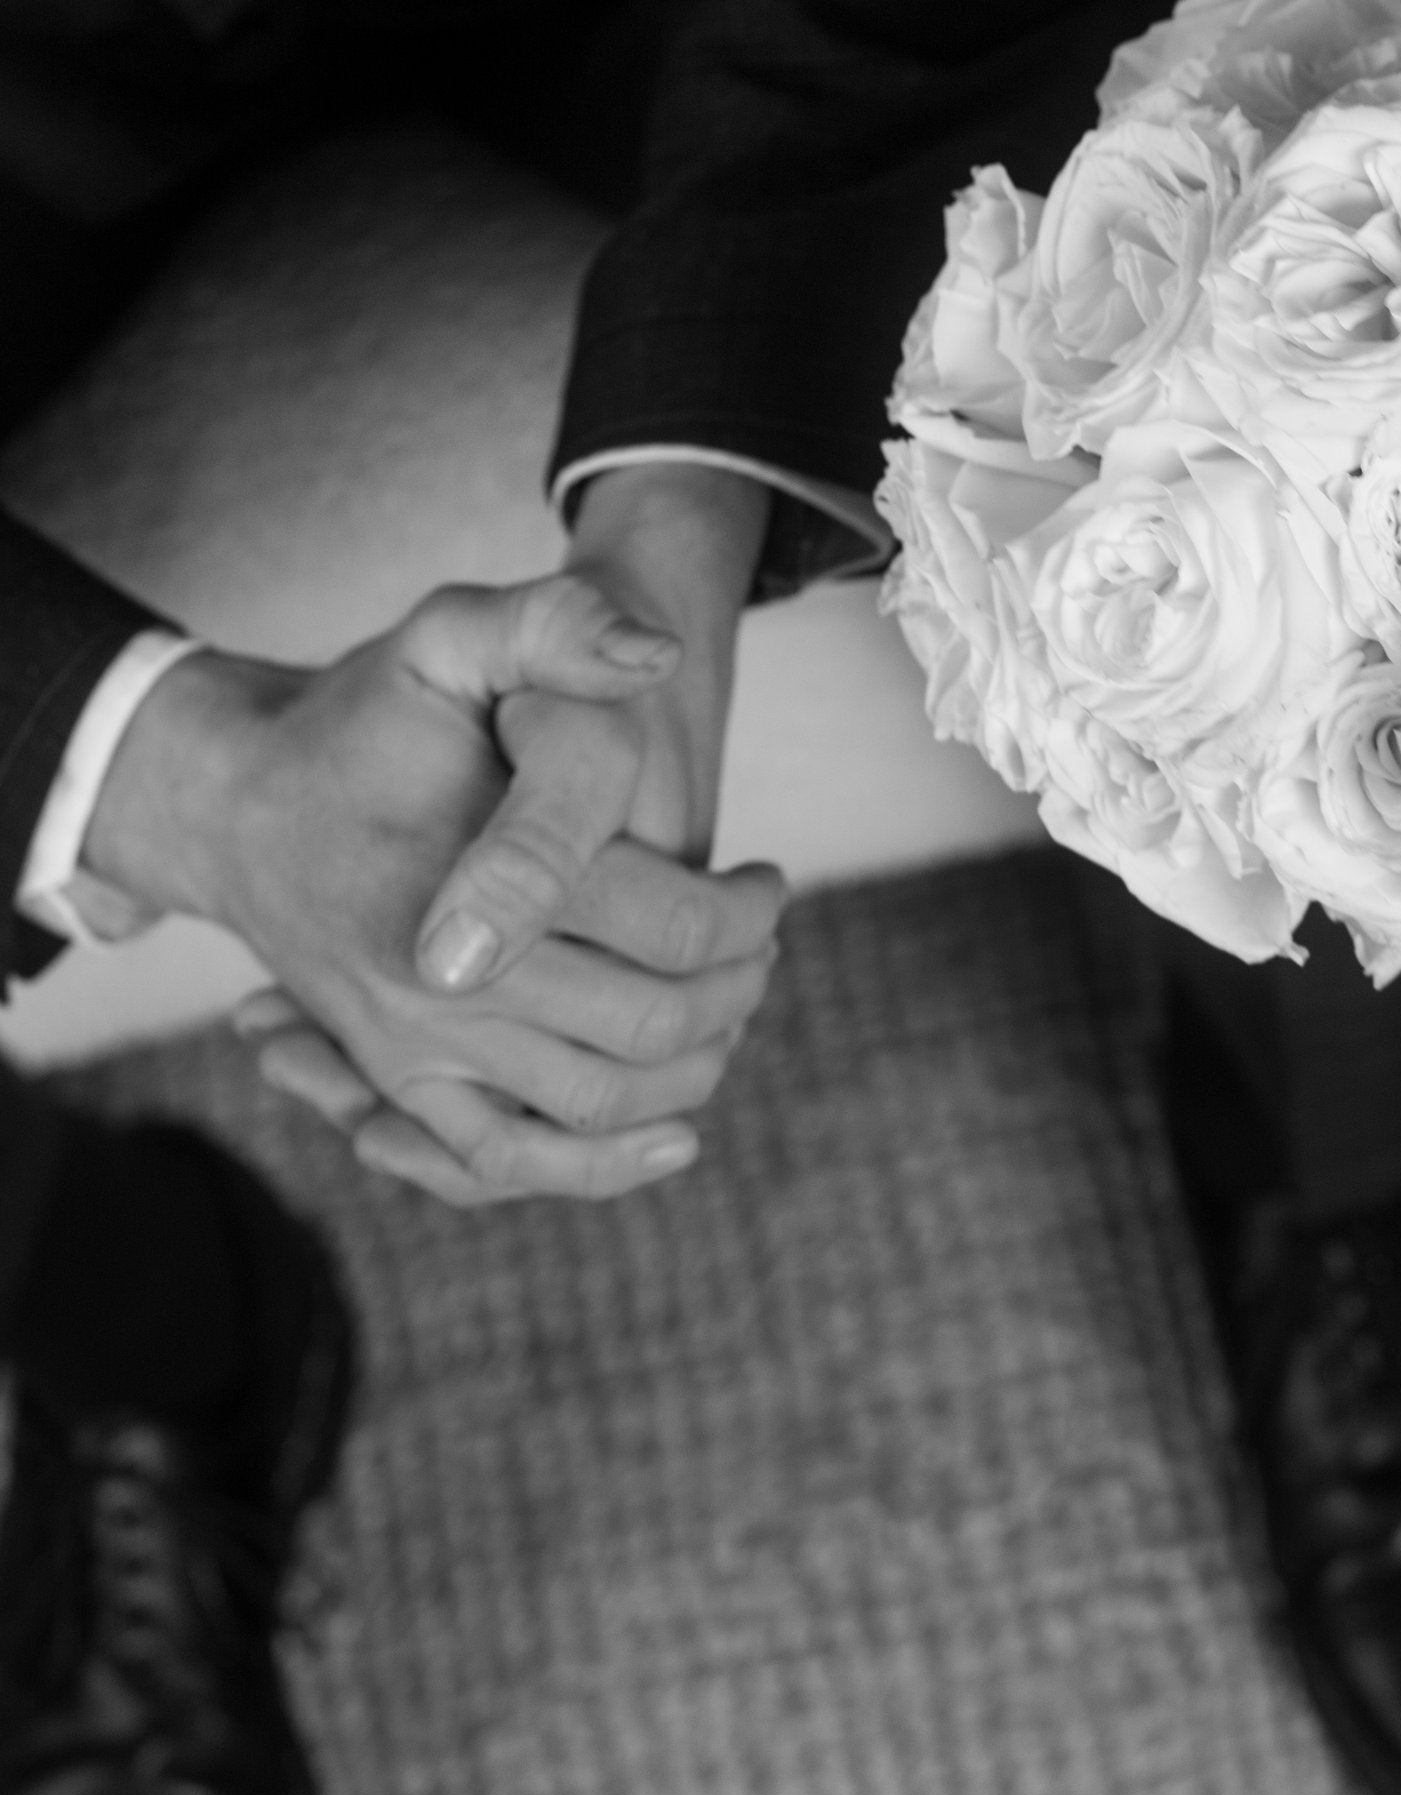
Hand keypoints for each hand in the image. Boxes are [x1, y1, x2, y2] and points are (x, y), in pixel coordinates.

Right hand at [85, 570, 780, 1205]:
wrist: (238, 799)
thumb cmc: (363, 714)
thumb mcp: (448, 637)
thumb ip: (555, 626)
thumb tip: (659, 655)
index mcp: (467, 872)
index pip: (669, 924)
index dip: (748, 911)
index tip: (768, 883)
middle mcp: (435, 982)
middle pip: (646, 1023)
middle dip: (734, 988)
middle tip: (762, 946)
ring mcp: (411, 1049)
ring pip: (595, 1104)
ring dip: (691, 1068)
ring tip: (727, 1008)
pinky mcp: (399, 1086)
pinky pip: (506, 1162)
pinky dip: (598, 1167)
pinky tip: (673, 1139)